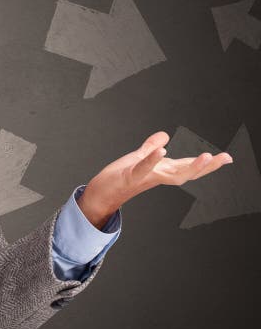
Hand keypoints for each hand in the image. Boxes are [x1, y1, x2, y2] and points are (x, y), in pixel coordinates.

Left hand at [79, 131, 233, 223]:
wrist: (101, 192)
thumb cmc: (120, 176)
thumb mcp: (138, 157)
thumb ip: (150, 147)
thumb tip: (165, 136)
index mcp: (162, 171)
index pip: (188, 166)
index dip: (207, 163)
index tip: (227, 158)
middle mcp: (158, 176)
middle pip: (187, 173)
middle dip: (207, 167)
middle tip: (225, 158)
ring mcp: (146, 177)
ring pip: (172, 175)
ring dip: (190, 167)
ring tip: (206, 156)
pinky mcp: (130, 176)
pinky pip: (143, 168)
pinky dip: (153, 160)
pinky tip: (162, 150)